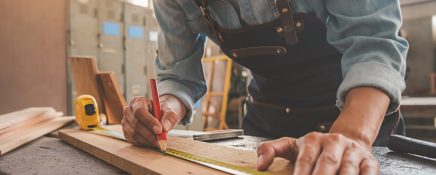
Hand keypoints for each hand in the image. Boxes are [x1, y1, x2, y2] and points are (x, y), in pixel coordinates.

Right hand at [121, 95, 185, 146]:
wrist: (158, 118)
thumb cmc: (162, 113)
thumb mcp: (170, 112)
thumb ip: (170, 118)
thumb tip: (165, 127)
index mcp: (137, 101)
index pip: (139, 111)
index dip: (149, 121)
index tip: (159, 130)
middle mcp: (128, 111)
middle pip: (136, 124)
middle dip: (150, 134)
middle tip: (161, 140)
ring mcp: (125, 122)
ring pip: (134, 134)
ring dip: (148, 140)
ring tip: (159, 141)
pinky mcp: (126, 133)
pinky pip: (133, 140)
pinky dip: (144, 143)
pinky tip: (152, 142)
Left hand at [256, 132, 377, 174]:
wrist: (348, 138)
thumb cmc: (316, 148)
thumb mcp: (292, 146)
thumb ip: (271, 150)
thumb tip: (260, 165)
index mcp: (312, 139)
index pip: (304, 159)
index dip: (300, 174)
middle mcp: (334, 143)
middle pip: (327, 164)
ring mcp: (353, 152)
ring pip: (348, 170)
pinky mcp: (369, 161)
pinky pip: (369, 173)